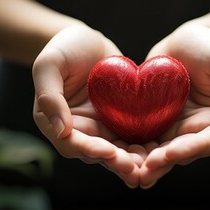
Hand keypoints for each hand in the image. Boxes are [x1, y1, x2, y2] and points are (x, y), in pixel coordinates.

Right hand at [32, 25, 141, 186]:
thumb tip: (60, 130)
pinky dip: (144, 145)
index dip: (90, 150)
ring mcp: (99, 126)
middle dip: (116, 163)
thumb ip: (49, 96)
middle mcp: (78, 130)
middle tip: (135, 169)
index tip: (109, 152)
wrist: (86, 40)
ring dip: (132, 161)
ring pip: (116, 150)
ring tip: (150, 167)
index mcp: (54, 122)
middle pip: (97, 154)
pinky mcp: (118, 119)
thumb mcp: (49, 65)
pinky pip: (131, 136)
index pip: (71, 144)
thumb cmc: (62, 48)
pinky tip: (161, 151)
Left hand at [139, 23, 209, 187]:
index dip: (190, 150)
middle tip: (145, 171)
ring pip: (161, 151)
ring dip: (147, 163)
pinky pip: (143, 136)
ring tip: (130, 171)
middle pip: (182, 153)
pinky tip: (117, 153)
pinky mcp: (154, 120)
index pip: (209, 143)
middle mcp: (196, 129)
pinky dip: (132, 147)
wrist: (185, 39)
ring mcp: (174, 127)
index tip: (171, 153)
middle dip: (164, 163)